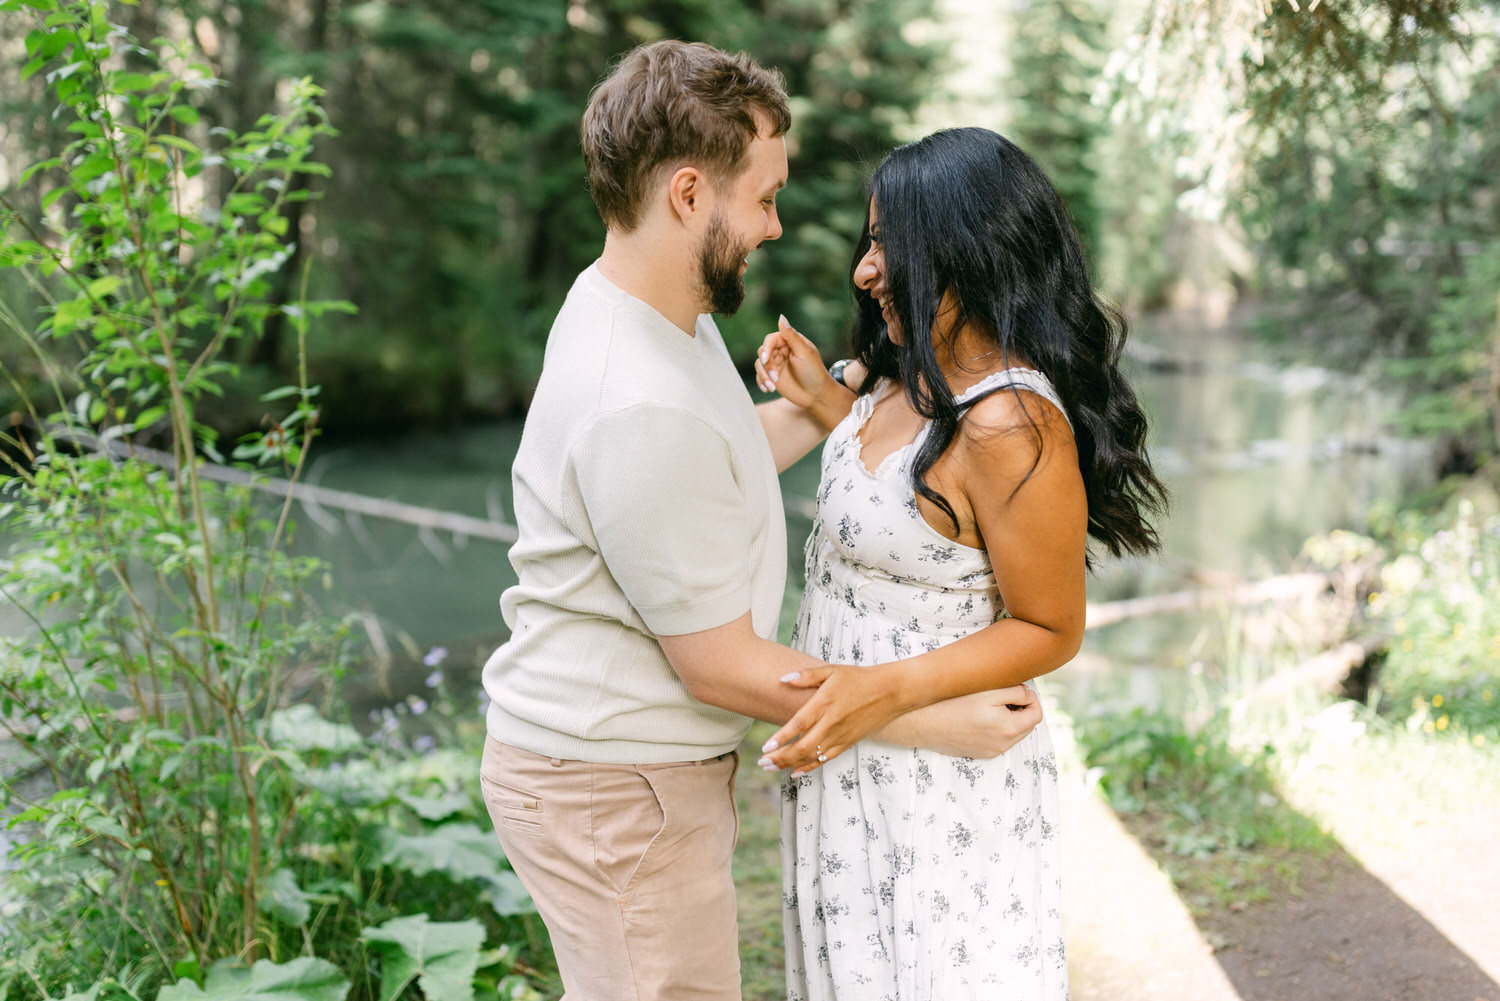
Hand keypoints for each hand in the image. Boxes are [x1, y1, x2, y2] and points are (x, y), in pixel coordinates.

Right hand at [754, 315, 833, 412]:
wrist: (817, 395)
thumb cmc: (814, 372)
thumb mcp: (804, 352)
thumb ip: (791, 335)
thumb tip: (781, 317)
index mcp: (789, 341)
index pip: (770, 339)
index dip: (766, 348)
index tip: (767, 360)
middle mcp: (781, 351)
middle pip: (762, 352)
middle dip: (766, 365)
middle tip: (774, 377)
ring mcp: (776, 364)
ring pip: (759, 364)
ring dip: (763, 376)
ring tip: (773, 386)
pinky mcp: (772, 376)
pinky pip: (759, 376)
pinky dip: (761, 382)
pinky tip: (769, 389)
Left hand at [757, 665, 905, 775]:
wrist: (890, 692)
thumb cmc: (858, 678)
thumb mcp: (832, 670)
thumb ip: (807, 675)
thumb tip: (783, 679)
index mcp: (825, 703)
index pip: (799, 724)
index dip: (781, 738)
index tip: (765, 747)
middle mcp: (831, 723)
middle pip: (802, 746)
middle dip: (780, 757)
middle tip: (762, 763)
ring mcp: (840, 736)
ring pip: (812, 756)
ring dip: (789, 764)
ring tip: (770, 768)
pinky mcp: (847, 743)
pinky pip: (825, 759)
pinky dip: (809, 767)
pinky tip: (795, 772)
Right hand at [911, 686, 1041, 757]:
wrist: (923, 723)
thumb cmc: (953, 703)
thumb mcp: (988, 691)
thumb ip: (1016, 691)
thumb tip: (1030, 695)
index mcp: (1009, 729)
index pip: (1036, 714)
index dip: (1031, 698)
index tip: (1016, 688)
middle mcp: (1003, 745)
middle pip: (1026, 725)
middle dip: (1021, 708)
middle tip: (1002, 694)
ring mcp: (991, 752)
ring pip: (1013, 733)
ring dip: (1009, 718)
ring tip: (988, 704)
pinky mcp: (979, 753)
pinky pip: (998, 740)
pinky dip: (996, 728)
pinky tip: (978, 716)